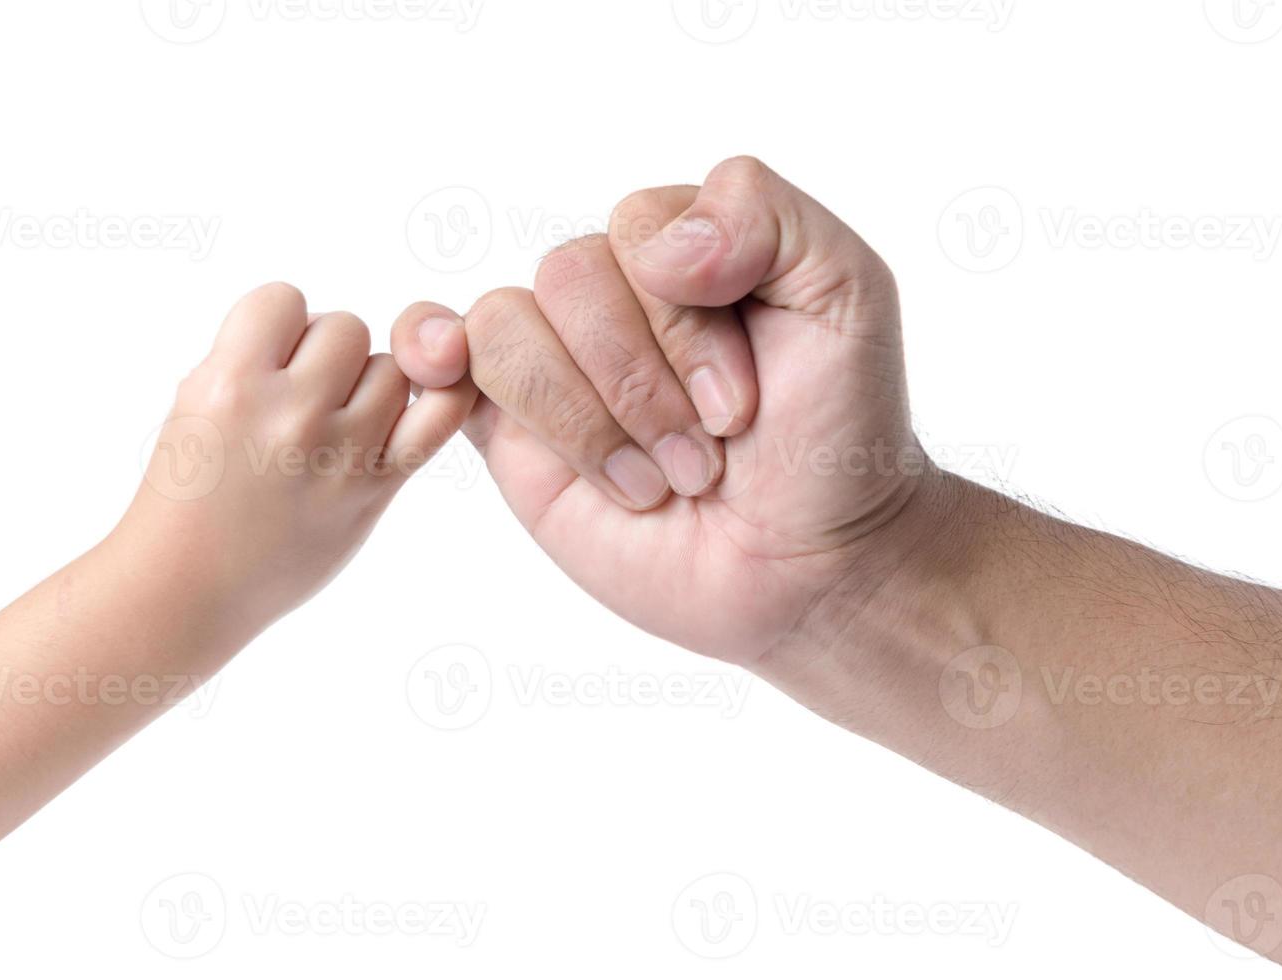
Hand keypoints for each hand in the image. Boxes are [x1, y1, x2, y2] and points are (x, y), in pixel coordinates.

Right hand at [124, 283, 474, 627]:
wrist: (189, 586)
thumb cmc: (189, 490)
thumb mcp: (193, 402)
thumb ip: (253, 355)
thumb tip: (314, 326)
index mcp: (230, 385)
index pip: (284, 299)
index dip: (280, 325)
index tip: (267, 362)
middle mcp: (289, 416)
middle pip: (347, 329)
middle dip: (327, 354)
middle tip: (303, 398)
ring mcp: (338, 455)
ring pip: (393, 371)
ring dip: (370, 387)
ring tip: (335, 424)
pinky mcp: (375, 490)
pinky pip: (437, 419)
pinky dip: (438, 402)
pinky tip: (414, 411)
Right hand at [393, 158, 930, 666]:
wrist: (807, 564)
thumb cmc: (833, 432)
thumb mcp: (850, 296)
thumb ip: (770, 216)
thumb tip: (649, 246)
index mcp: (684, 247)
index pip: (638, 229)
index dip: (684, 325)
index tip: (745, 409)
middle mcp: (615, 292)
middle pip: (569, 278)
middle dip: (641, 384)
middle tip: (705, 459)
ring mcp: (559, 358)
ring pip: (507, 326)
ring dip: (585, 420)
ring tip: (653, 483)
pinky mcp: (511, 429)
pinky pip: (445, 357)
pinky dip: (432, 351)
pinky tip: (445, 370)